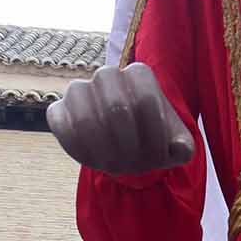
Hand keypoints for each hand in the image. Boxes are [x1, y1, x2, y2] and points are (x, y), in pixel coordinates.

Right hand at [47, 63, 194, 176]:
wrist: (127, 145)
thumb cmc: (153, 141)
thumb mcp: (176, 146)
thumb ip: (183, 147)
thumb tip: (178, 149)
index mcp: (139, 75)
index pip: (146, 100)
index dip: (153, 136)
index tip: (158, 158)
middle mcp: (108, 75)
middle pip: (117, 109)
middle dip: (130, 147)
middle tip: (136, 165)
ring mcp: (79, 90)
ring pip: (86, 120)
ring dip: (105, 153)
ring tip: (117, 166)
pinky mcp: (58, 111)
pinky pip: (62, 129)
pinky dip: (79, 152)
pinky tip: (95, 162)